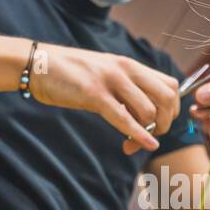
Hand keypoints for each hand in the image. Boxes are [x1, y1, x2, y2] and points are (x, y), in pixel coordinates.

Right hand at [30, 43, 179, 152]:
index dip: (171, 110)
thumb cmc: (70, 74)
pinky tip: (145, 145)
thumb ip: (126, 88)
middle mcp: (126, 69)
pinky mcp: (94, 94)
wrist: (38, 64)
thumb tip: (143, 113)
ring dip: (146, 133)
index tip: (157, 126)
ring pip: (148, 110)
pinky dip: (138, 134)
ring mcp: (111, 80)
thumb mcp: (105, 75)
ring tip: (129, 144)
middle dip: (164, 123)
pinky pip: (124, 118)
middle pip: (167, 98)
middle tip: (150, 137)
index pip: (171, 86)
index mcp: (131, 65)